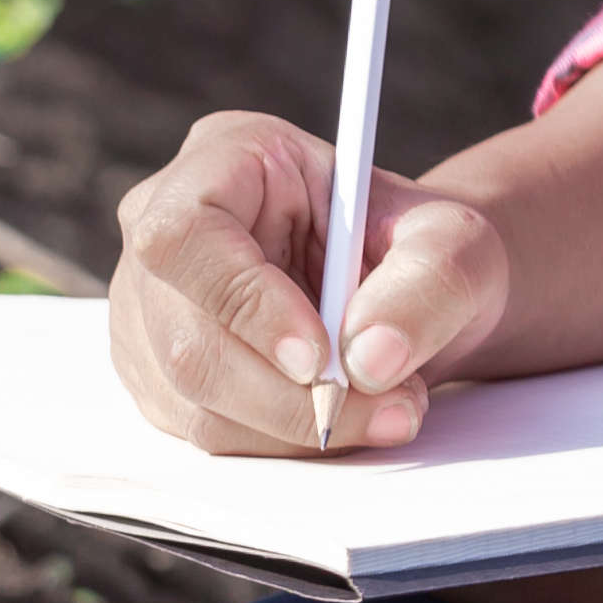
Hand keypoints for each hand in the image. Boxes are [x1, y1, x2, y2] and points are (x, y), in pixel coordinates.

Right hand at [104, 109, 513, 454]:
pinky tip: (340, 415)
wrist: (402, 293)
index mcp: (223, 160)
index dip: (243, 303)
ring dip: (297, 425)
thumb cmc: (416, 250)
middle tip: (389, 405)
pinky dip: (283, 442)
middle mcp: (162, 230)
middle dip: (290, 395)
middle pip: (185, 338)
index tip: (319, 356)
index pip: (185, 235)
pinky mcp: (160, 375)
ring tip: (385, 406)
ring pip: (194, 399)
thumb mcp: (454, 243)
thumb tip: (371, 358)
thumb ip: (429, 283)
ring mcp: (147, 309)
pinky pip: (207, 432)